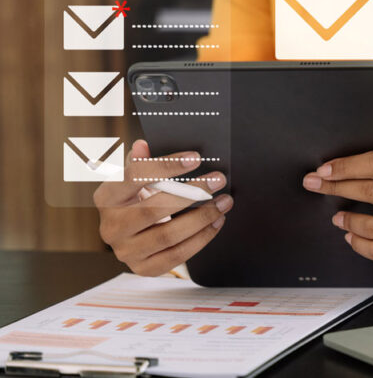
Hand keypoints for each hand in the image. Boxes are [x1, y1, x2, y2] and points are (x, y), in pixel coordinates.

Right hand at [93, 140, 232, 276]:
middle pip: (153, 209)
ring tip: (224, 201)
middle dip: (192, 193)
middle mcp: (111, 227)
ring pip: (168, 235)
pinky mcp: (143, 268)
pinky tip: (217, 222)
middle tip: (218, 180)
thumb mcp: (135, 178)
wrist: (133, 235)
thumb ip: (140, 162)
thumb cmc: (138, 199)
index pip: (134, 176)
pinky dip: (201, 238)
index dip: (165, 166)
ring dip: (202, 217)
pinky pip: (176, 256)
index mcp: (106, 197)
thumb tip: (142, 145)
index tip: (196, 157)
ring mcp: (125, 251)